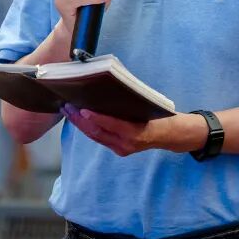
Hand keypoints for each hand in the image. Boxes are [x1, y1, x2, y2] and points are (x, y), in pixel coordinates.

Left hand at [61, 105, 204, 156]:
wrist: (171, 135)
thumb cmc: (161, 115)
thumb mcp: (150, 106)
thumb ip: (131, 101)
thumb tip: (109, 88)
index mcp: (137, 133)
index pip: (112, 125)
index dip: (96, 118)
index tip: (82, 109)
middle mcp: (127, 144)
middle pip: (98, 133)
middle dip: (80, 120)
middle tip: (67, 106)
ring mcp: (122, 149)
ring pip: (96, 137)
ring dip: (80, 124)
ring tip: (68, 110)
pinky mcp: (118, 149)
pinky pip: (100, 138)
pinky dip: (88, 127)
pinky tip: (80, 117)